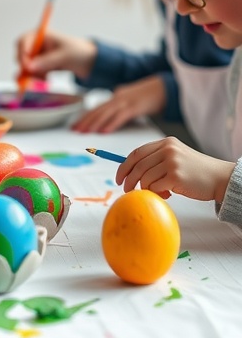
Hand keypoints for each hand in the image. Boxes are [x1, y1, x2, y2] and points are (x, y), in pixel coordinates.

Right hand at [16, 30, 96, 80]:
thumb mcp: (64, 56)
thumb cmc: (78, 52)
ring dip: (32, 74)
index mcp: (42, 35)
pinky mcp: (41, 66)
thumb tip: (29, 67)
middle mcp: (37, 45)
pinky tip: (47, 79)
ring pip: (26, 66)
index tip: (25, 65)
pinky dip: (37, 78)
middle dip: (25, 66)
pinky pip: (33, 73)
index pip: (24, 40)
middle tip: (30, 76)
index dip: (22, 52)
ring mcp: (38, 56)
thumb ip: (47, 61)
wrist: (89, 62)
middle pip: (21, 54)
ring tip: (45, 78)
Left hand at [71, 75, 166, 132]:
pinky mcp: (136, 106)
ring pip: (106, 113)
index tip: (75, 126)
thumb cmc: (150, 95)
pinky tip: (104, 131)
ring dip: (94, 123)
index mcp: (116, 97)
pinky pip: (121, 116)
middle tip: (75, 131)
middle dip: (85, 121)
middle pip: (98, 110)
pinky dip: (112, 124)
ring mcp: (127, 101)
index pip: (97, 108)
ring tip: (85, 132)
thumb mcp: (131, 99)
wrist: (166, 87)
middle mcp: (118, 97)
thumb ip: (121, 106)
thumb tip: (111, 116)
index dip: (85, 117)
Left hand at [116, 136, 233, 202]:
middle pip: (137, 166)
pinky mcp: (175, 175)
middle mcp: (167, 149)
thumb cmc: (195, 171)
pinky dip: (157, 193)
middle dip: (129, 180)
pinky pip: (154, 187)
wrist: (218, 177)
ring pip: (144, 178)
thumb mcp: (175, 157)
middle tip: (128, 190)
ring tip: (160, 192)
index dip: (124, 166)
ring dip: (147, 189)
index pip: (136, 153)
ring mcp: (171, 162)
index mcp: (165, 143)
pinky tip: (168, 194)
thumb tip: (131, 172)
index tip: (119, 177)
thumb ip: (156, 160)